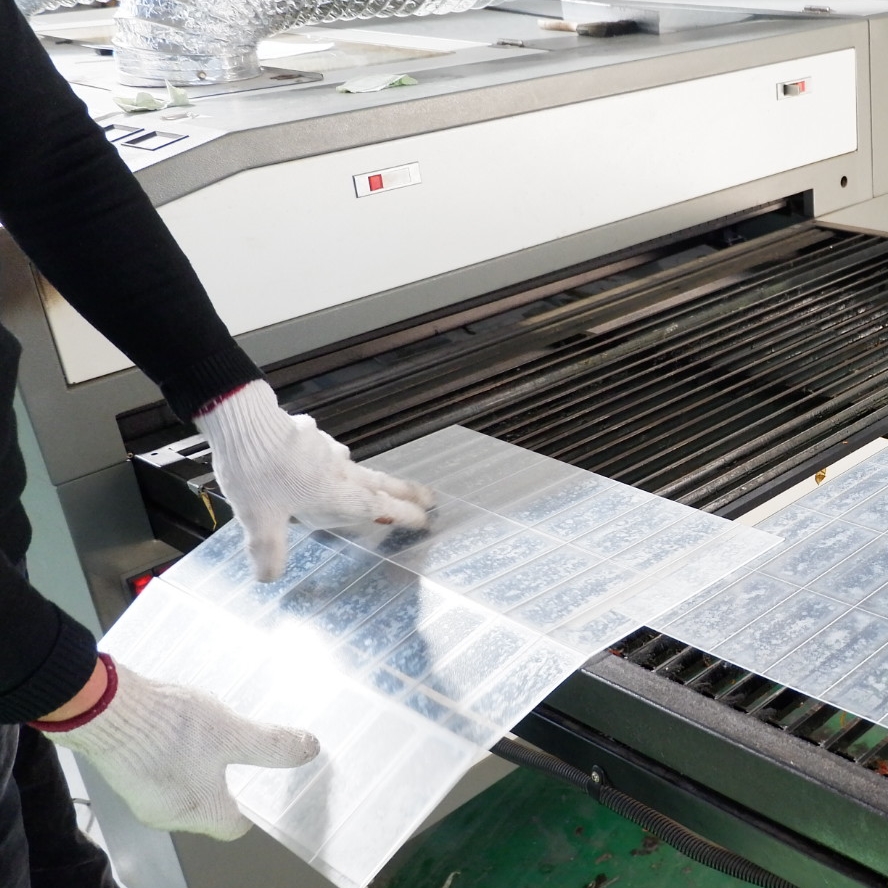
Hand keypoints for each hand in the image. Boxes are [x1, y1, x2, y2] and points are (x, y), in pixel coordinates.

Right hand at [32, 655, 318, 839]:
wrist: (106, 706)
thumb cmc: (166, 727)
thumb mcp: (230, 732)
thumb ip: (269, 745)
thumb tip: (309, 749)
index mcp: (197, 813)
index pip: (235, 825)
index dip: (257, 805)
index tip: (270, 783)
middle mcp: (168, 812)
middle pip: (212, 805)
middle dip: (232, 778)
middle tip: (250, 749)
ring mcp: (145, 791)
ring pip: (188, 783)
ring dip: (206, 760)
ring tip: (221, 731)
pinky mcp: (131, 768)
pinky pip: (167, 767)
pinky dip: (183, 750)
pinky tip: (189, 724)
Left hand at [195, 380, 433, 580]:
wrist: (242, 420)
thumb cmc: (256, 472)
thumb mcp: (260, 521)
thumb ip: (268, 551)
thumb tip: (269, 577)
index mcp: (333, 492)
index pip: (378, 507)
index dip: (403, 514)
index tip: (424, 519)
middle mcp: (336, 469)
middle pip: (379, 482)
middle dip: (404, 492)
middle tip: (428, 496)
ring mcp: (323, 448)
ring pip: (353, 466)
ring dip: (366, 476)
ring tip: (368, 483)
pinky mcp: (307, 433)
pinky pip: (325, 450)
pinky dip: (329, 460)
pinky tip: (314, 459)